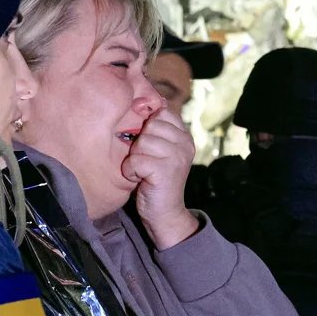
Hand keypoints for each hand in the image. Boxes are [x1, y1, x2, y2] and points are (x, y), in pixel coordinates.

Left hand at [122, 106, 198, 249]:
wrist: (165, 214)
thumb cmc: (156, 180)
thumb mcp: (160, 150)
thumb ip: (157, 129)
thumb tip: (142, 101)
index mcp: (185, 136)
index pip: (162, 112)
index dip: (148, 125)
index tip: (148, 144)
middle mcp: (185, 144)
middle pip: (149, 126)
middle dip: (140, 145)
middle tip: (147, 162)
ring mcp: (177, 156)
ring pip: (141, 143)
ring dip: (135, 159)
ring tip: (143, 172)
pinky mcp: (165, 170)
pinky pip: (135, 160)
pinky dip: (131, 171)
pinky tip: (140, 179)